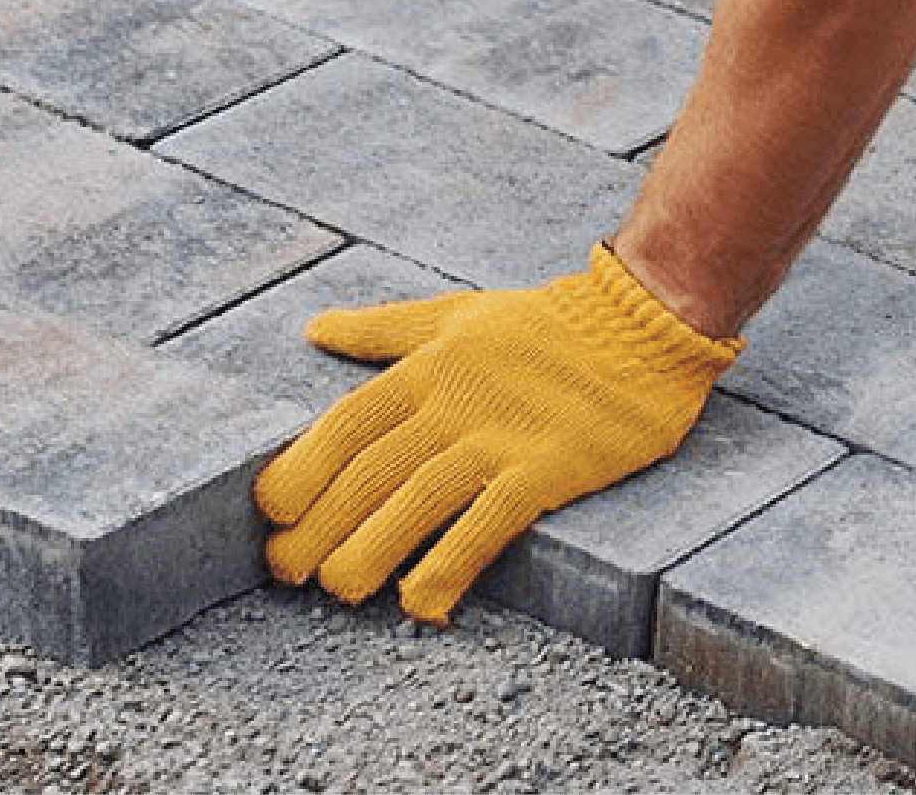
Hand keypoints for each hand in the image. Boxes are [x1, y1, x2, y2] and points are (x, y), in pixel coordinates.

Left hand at [253, 247, 740, 623]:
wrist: (643, 323)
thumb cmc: (547, 323)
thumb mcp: (456, 313)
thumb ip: (383, 329)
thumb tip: (316, 328)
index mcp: (427, 368)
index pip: (345, 424)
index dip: (300, 470)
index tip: (272, 512)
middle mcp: (454, 403)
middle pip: (368, 471)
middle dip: (318, 526)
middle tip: (285, 571)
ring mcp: (500, 437)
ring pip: (417, 500)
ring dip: (368, 551)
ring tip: (337, 590)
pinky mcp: (546, 468)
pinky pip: (488, 523)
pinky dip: (450, 563)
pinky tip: (421, 602)